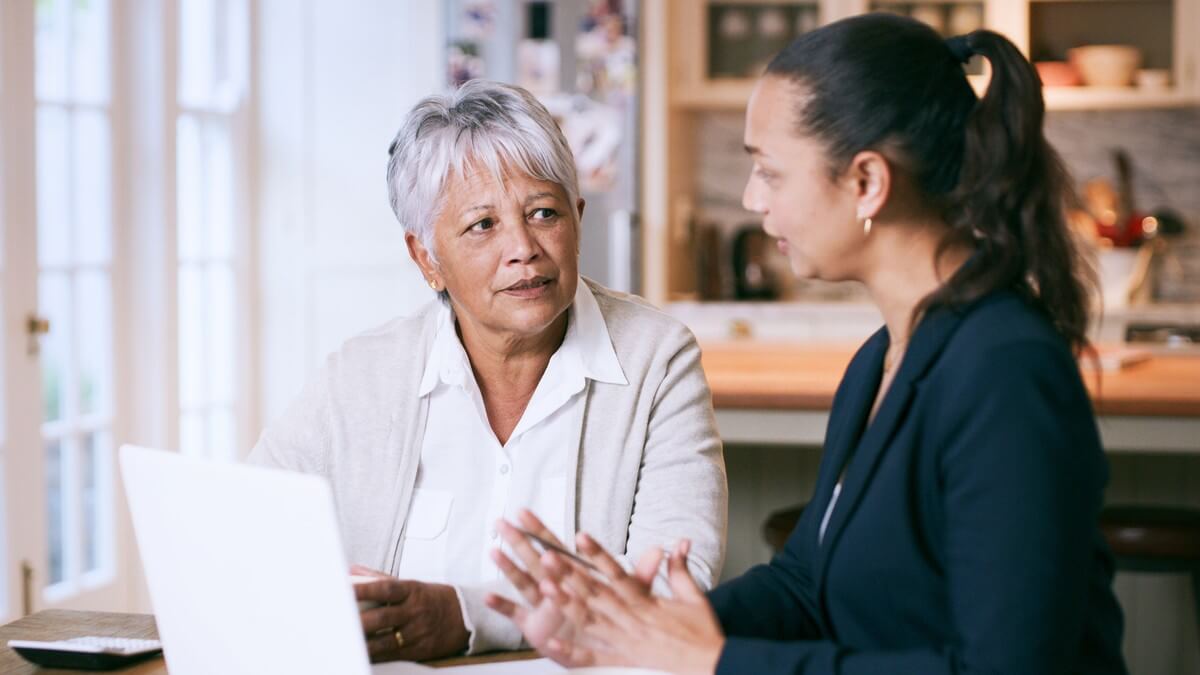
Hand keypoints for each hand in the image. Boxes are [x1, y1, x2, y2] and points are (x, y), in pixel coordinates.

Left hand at [351, 565, 468, 661]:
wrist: (466, 617)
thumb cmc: (433, 599)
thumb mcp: (412, 585)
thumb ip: (380, 578)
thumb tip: (352, 570)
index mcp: (412, 591)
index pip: (384, 588)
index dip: (364, 589)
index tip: (344, 589)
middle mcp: (414, 611)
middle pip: (381, 617)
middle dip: (358, 622)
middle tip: (336, 623)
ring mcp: (417, 632)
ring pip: (384, 640)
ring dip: (362, 643)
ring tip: (343, 642)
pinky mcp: (418, 650)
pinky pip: (392, 655)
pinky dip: (375, 656)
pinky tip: (360, 654)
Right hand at [485, 511, 666, 666]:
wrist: (602, 648)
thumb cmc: (613, 618)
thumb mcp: (630, 596)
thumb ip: (641, 574)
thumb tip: (661, 551)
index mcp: (573, 577)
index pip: (554, 547)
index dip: (540, 530)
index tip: (525, 511)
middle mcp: (554, 588)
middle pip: (533, 559)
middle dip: (518, 541)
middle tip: (502, 522)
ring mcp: (542, 606)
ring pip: (524, 583)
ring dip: (509, 569)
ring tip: (495, 552)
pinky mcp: (535, 627)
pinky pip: (517, 616)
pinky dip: (503, 607)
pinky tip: (488, 595)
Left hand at [540, 534, 724, 674]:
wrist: (712, 666)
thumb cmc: (703, 633)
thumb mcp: (694, 596)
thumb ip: (680, 568)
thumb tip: (680, 542)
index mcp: (646, 602)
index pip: (617, 572)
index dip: (598, 554)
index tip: (580, 537)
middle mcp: (631, 619)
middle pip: (595, 593)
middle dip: (570, 574)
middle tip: (547, 556)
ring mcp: (624, 641)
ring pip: (589, 620)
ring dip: (566, 604)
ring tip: (544, 588)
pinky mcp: (622, 661)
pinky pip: (593, 657)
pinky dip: (572, 652)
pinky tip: (551, 643)